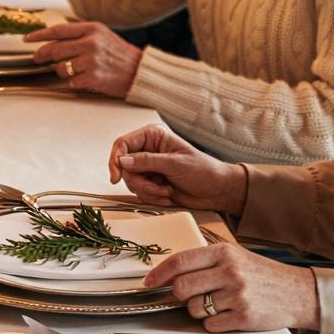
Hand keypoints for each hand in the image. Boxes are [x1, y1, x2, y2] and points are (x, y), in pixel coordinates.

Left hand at [30, 20, 142, 96]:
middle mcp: (91, 43)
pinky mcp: (94, 78)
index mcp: (91, 29)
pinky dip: (73, 81)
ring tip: (73, 70)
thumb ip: (80, 34)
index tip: (27, 39)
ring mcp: (92, 61)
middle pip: (54, 49)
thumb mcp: (101, 35)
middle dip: (42, 55)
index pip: (57, 30)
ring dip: (61, 70)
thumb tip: (52, 38)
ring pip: (61, 67)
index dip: (39, 35)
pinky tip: (83, 79)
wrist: (140, 72)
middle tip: (37, 58)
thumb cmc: (119, 54)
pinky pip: (71, 81)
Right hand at [107, 123, 247, 214]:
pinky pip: (140, 192)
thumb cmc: (203, 171)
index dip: (115, 160)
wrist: (218, 191)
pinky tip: (168, 195)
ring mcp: (149, 168)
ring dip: (148, 191)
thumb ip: (147, 161)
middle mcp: (147, 150)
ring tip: (167, 191)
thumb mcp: (175, 164)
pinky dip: (152, 197)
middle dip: (140, 181)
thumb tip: (122, 160)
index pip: (123, 144)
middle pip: (124, 166)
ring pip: (131, 181)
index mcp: (153, 136)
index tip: (115, 178)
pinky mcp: (152, 183)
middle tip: (157, 188)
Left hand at [144, 240, 318, 333]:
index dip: (159, 273)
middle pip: (182, 287)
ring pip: (195, 308)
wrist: (299, 293)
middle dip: (179, 295)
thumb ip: (207, 261)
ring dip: (198, 310)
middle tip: (190, 296)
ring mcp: (237, 294)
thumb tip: (171, 273)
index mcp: (224, 253)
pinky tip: (228, 315)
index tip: (148, 282)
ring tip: (217, 304)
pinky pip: (211, 325)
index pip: (180, 261)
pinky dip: (213, 323)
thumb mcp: (236, 257)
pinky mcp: (245, 316)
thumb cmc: (263, 274)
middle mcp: (230, 271)